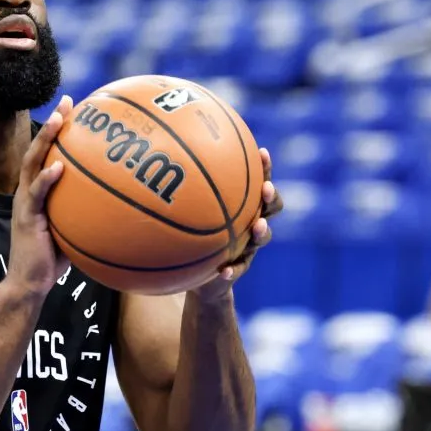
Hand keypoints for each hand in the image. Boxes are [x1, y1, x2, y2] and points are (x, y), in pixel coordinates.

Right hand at [7, 95, 74, 298]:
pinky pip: (36, 194)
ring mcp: (25, 203)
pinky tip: (58, 167)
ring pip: (32, 163)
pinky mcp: (26, 218)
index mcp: (38, 191)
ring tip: (58, 121)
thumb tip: (122, 202)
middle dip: (51, 123)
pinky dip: (46, 179)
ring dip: (44, 141)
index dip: (58, 131)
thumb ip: (88, 211)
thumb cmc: (54, 259)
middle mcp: (28, 191)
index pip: (47, 154)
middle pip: (37, 149)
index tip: (74, 108)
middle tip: (66, 102)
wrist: (30, 283)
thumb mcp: (74, 229)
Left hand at [195, 148, 284, 300]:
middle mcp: (250, 223)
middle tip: (266, 188)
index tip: (262, 152)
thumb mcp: (186, 213)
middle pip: (271, 207)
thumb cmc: (191, 235)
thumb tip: (158, 158)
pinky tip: (223, 271)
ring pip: (262, 237)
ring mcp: (248, 247)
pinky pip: (239, 270)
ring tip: (258, 226)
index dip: (264, 169)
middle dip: (271, 196)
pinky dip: (233, 270)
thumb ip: (180, 191)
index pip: (258, 182)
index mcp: (242, 205)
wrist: (198, 277)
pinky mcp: (239, 269)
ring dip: (262, 231)